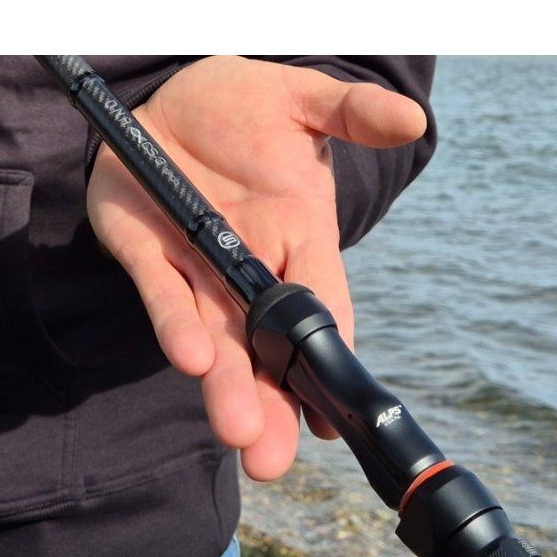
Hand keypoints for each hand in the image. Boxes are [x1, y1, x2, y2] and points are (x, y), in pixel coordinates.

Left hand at [87, 56, 426, 480]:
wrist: (171, 98)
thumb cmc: (246, 108)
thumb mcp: (302, 102)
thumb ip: (349, 114)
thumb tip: (412, 121)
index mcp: (299, 240)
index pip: (324, 309)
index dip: (331, 361)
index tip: (338, 418)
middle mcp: (251, 268)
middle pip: (267, 346)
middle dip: (272, 403)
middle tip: (275, 457)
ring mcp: (196, 267)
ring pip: (216, 338)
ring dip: (228, 386)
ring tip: (241, 433)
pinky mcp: (144, 253)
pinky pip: (161, 295)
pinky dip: (175, 325)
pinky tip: (195, 359)